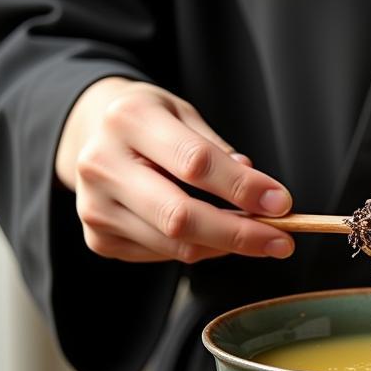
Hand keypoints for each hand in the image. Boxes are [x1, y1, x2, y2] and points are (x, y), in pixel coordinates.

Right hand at [55, 77, 294, 262]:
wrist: (90, 132)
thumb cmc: (148, 121)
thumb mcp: (183, 114)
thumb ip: (219, 152)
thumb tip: (260, 195)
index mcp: (128, 120)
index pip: (194, 163)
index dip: (242, 188)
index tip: (280, 204)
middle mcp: (102, 165)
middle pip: (179, 216)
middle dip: (238, 235)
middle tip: (281, 241)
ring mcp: (95, 207)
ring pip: (174, 245)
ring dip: (224, 246)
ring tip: (254, 235)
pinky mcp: (98, 238)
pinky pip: (162, 256)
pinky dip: (197, 249)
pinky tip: (209, 233)